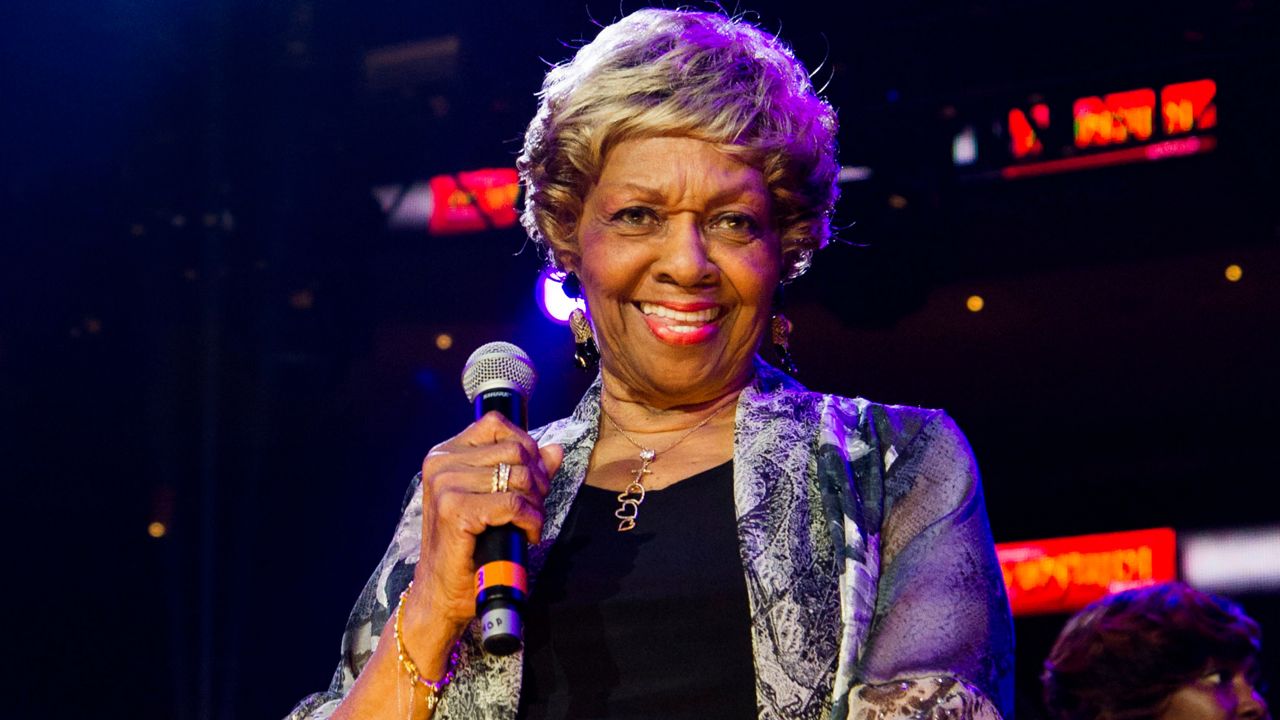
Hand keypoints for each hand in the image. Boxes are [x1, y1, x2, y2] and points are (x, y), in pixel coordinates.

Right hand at [407, 411, 563, 640]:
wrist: (442, 594)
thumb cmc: (469, 548)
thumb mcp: (497, 501)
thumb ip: (525, 472)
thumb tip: (555, 450)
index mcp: (445, 454)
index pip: (497, 425)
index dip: (526, 448)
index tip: (531, 479)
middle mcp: (441, 463)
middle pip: (515, 450)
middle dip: (537, 480)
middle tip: (534, 508)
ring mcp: (445, 485)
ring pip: (518, 475)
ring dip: (536, 503)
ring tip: (529, 523)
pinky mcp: (455, 510)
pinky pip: (514, 503)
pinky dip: (530, 520)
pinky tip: (526, 535)